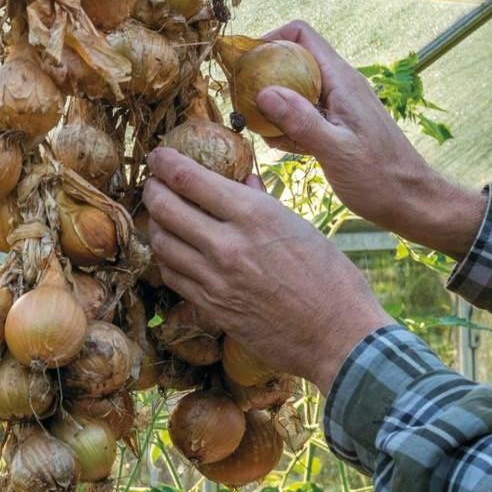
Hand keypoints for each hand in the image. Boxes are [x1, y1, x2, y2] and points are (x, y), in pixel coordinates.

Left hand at [143, 148, 390, 393]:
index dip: (166, 163)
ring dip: (156, 224)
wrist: (338, 336)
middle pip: (166, 207)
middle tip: (154, 183)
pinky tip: (174, 252)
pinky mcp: (211, 308)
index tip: (159, 156)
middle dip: (153, 189)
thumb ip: (262, 202)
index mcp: (254, 214)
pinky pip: (173, 276)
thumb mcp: (299, 227)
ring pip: (163, 242)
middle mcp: (228, 244)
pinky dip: (167, 259)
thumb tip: (242, 181)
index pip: (190, 179)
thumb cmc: (331, 278)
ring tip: (161, 215)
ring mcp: (215, 279)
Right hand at [256, 20, 485, 259]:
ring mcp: (339, 106)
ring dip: (274, 103)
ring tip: (258, 127)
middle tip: (241, 99)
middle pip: (294, 59)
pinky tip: (281, 145)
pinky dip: (288, 123)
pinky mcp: (338, 126)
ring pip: (297, 88)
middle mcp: (340, 86)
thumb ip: (301, 121)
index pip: (301, 35)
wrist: (411, 201)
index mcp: (342, 81)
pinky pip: (305, 113)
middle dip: (264, 74)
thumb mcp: (336, 151)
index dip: (270, 40)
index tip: (245, 64)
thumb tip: (264, 92)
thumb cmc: (380, 178)